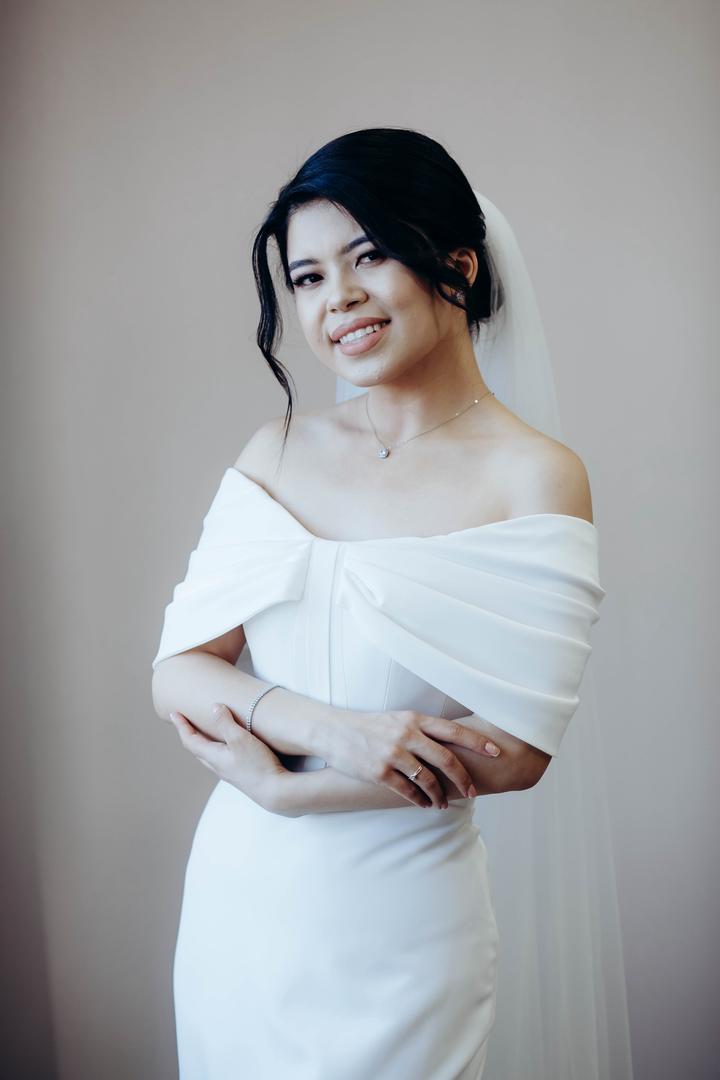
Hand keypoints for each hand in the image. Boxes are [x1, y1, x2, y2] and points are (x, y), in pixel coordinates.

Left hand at [168, 703, 286, 811]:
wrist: (275, 792)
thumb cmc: (257, 765)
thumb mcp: (240, 739)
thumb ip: (226, 723)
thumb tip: (214, 707)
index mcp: (213, 757)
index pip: (190, 740)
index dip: (181, 726)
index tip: (174, 714)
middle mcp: (217, 766)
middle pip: (196, 749)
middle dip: (189, 734)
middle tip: (185, 722)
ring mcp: (228, 772)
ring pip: (208, 756)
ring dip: (202, 742)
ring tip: (204, 731)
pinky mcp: (240, 774)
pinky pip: (221, 759)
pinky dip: (217, 748)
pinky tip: (227, 746)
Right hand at [323, 708, 502, 808]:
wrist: (333, 731)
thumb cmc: (370, 726)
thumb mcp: (398, 719)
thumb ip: (422, 729)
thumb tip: (451, 743)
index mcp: (414, 719)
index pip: (453, 730)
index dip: (476, 742)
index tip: (496, 751)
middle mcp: (406, 734)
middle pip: (445, 758)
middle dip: (463, 777)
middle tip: (472, 791)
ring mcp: (392, 754)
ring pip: (428, 779)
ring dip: (439, 794)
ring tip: (443, 804)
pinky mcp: (379, 772)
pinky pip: (407, 791)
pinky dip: (420, 800)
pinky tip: (425, 805)